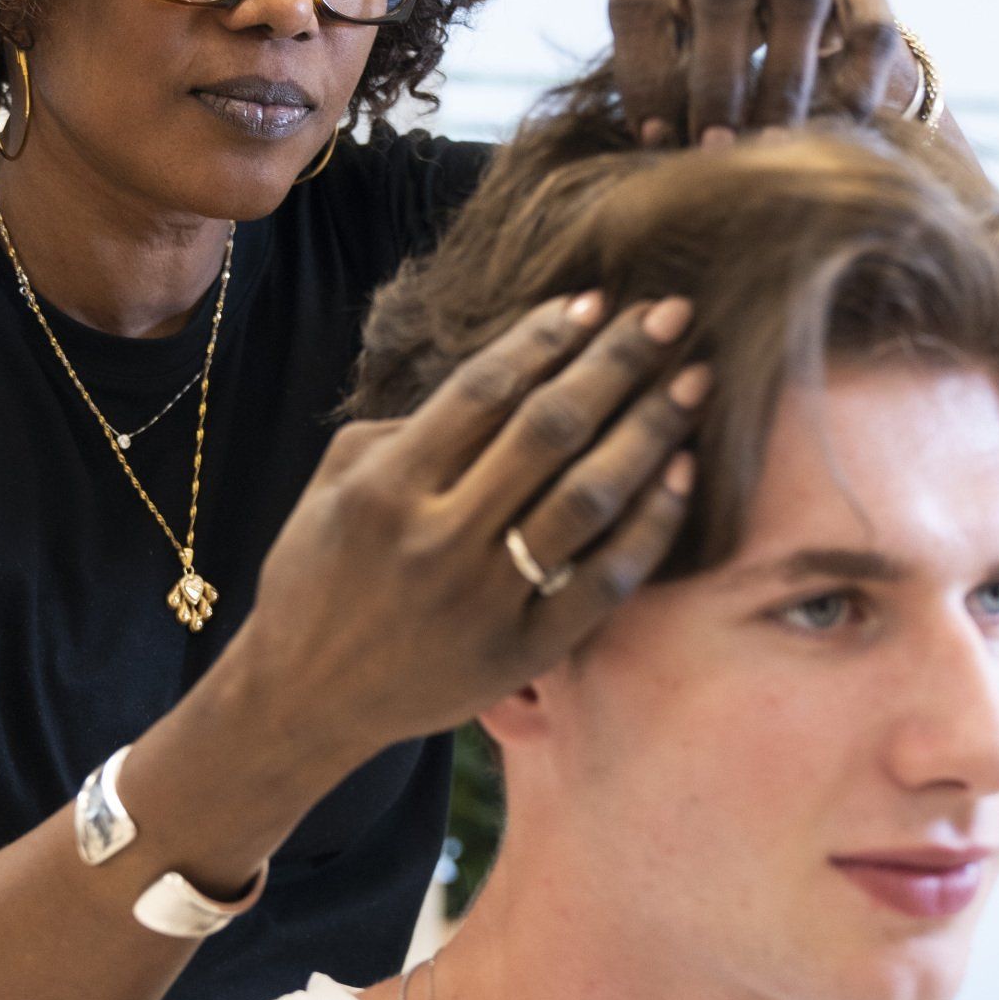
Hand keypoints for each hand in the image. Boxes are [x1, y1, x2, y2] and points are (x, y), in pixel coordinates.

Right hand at [223, 292, 705, 764]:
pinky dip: (650, 525)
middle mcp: (436, 541)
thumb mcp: (334, 485)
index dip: (547, 338)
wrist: (305, 699)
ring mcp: (483, 602)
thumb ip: (408, 427)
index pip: (483, 391)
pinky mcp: (520, 653)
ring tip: (694, 382)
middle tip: (670, 314)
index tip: (595, 300)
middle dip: (618, 363)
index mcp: (385, 489)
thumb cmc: (318, 575)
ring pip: (587, 499)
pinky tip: (681, 472)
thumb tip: (504, 378)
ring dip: (649, 430)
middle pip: (548, 431)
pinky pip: (604, 580)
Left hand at [608, 0, 913, 145]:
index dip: (643, 76)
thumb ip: (657, 69)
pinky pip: (869, 24)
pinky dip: (852, 84)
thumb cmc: (698, 17)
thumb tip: (658, 142)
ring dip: (783, 82)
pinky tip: (832, 131)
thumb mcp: (664, 26)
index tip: (653, 139)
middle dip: (716, 80)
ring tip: (771, 147)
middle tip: (714, 149)